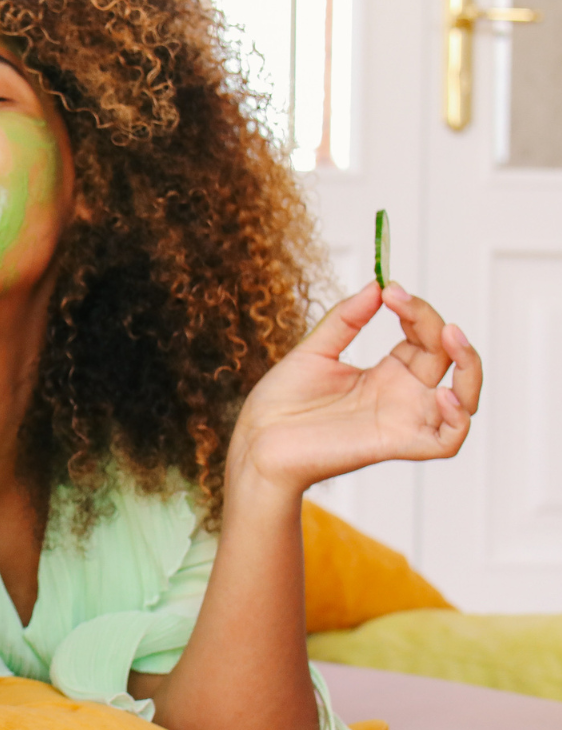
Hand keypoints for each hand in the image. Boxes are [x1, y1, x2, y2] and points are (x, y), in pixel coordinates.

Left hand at [230, 281, 482, 492]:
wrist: (258, 439)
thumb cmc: (281, 401)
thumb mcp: (315, 350)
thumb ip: (346, 319)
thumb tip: (376, 284)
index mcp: (386, 373)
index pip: (424, 337)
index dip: (416, 311)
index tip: (390, 289)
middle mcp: (401, 396)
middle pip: (446, 358)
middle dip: (437, 326)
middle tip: (405, 303)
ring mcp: (402, 420)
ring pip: (465, 400)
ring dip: (470, 369)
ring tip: (452, 337)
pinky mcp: (395, 444)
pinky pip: (446, 441)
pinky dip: (458, 419)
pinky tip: (443, 393)